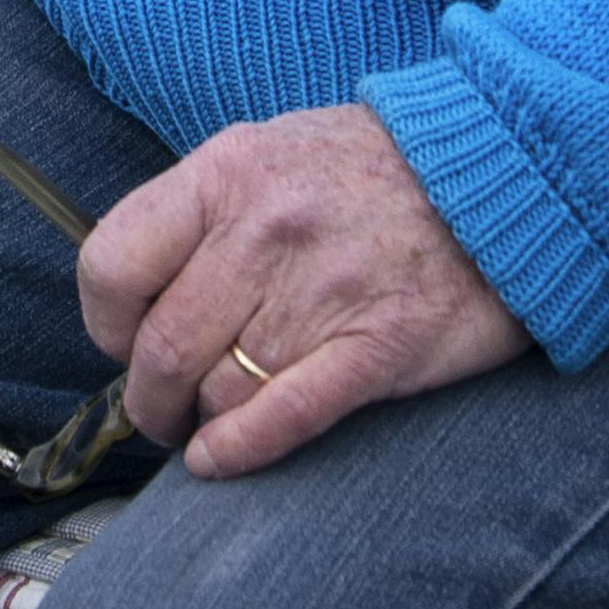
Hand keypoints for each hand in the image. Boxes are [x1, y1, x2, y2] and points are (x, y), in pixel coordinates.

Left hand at [76, 103, 532, 477]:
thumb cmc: (375, 167)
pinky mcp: (378, 348)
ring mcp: (322, 292)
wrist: (502, 171)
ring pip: (217, 390)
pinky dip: (237, 450)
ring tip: (209, 419)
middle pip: (162, 347)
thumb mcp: (273, 150)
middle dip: (150, 397)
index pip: (112, 263)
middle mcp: (265, 230)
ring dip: (201, 419)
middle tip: (161, 408)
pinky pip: (280, 418)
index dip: (106, 322)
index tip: (124, 341)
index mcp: (227, 173)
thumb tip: (140, 287)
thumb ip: (205, 210)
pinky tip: (219, 458)